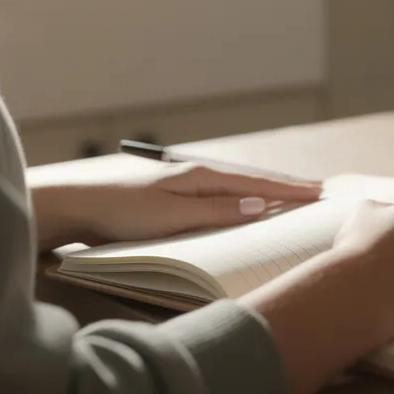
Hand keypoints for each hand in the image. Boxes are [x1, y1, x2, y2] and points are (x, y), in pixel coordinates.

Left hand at [30, 162, 322, 249]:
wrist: (73, 207)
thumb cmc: (121, 212)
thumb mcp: (173, 216)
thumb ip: (218, 212)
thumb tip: (262, 207)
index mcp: (201, 177)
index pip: (257, 185)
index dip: (289, 191)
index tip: (319, 193)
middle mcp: (196, 177)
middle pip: (251, 184)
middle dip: (284, 188)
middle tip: (316, 192)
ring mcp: (183, 187)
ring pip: (235, 191)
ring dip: (264, 196)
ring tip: (289, 200)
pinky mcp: (170, 201)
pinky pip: (218, 200)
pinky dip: (241, 203)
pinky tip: (243, 210)